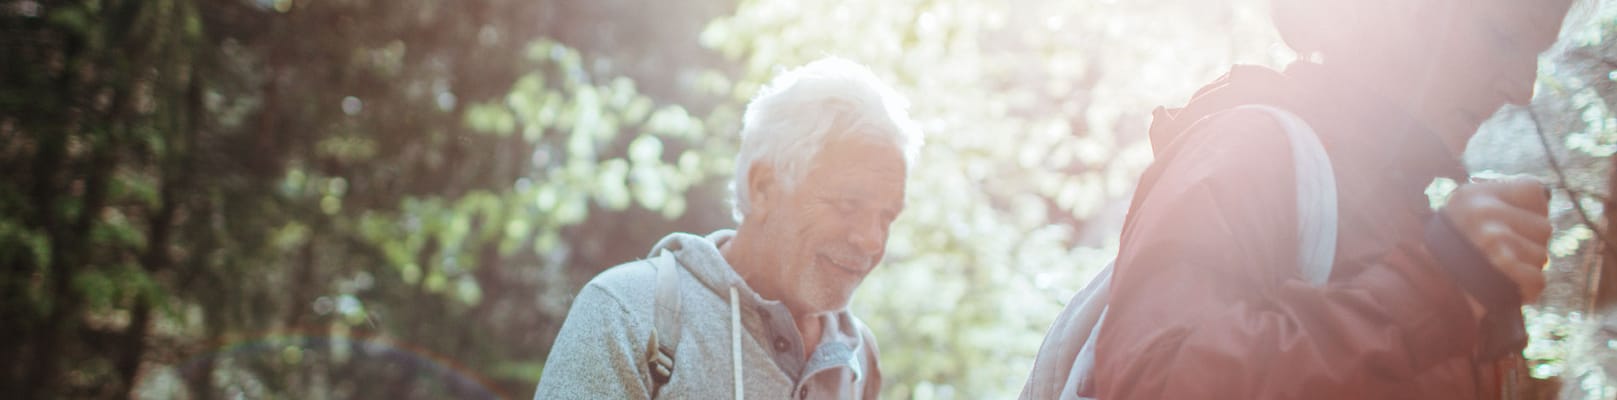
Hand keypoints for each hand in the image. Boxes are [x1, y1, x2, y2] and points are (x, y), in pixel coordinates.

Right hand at [1439, 177, 1552, 302]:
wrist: (1423, 294)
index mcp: (1474, 194)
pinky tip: (1500, 288)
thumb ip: (1499, 202)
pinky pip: (1537, 280)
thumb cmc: (1447, 254)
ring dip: (1524, 268)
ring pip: (1541, 256)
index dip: (1531, 210)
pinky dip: (1524, 290)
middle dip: (1528, 244)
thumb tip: (1544, 196)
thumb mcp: (1462, 214)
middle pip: (1544, 227)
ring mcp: (1494, 241)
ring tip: (1494, 271)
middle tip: (1497, 254)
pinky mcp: (1504, 270)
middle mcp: (1484, 212)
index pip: (1535, 191)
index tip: (1514, 223)